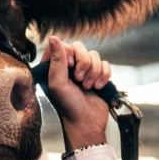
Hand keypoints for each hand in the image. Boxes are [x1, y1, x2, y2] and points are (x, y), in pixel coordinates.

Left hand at [40, 36, 112, 151]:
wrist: (87, 122)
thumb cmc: (68, 106)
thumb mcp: (58, 83)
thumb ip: (56, 60)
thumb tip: (53, 37)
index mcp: (54, 67)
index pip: (62, 45)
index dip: (69, 53)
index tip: (70, 68)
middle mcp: (68, 67)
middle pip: (80, 47)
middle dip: (84, 63)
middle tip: (80, 80)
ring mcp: (84, 70)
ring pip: (94, 55)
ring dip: (94, 71)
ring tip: (89, 87)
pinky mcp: (98, 75)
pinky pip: (105, 63)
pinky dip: (104, 75)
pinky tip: (98, 87)